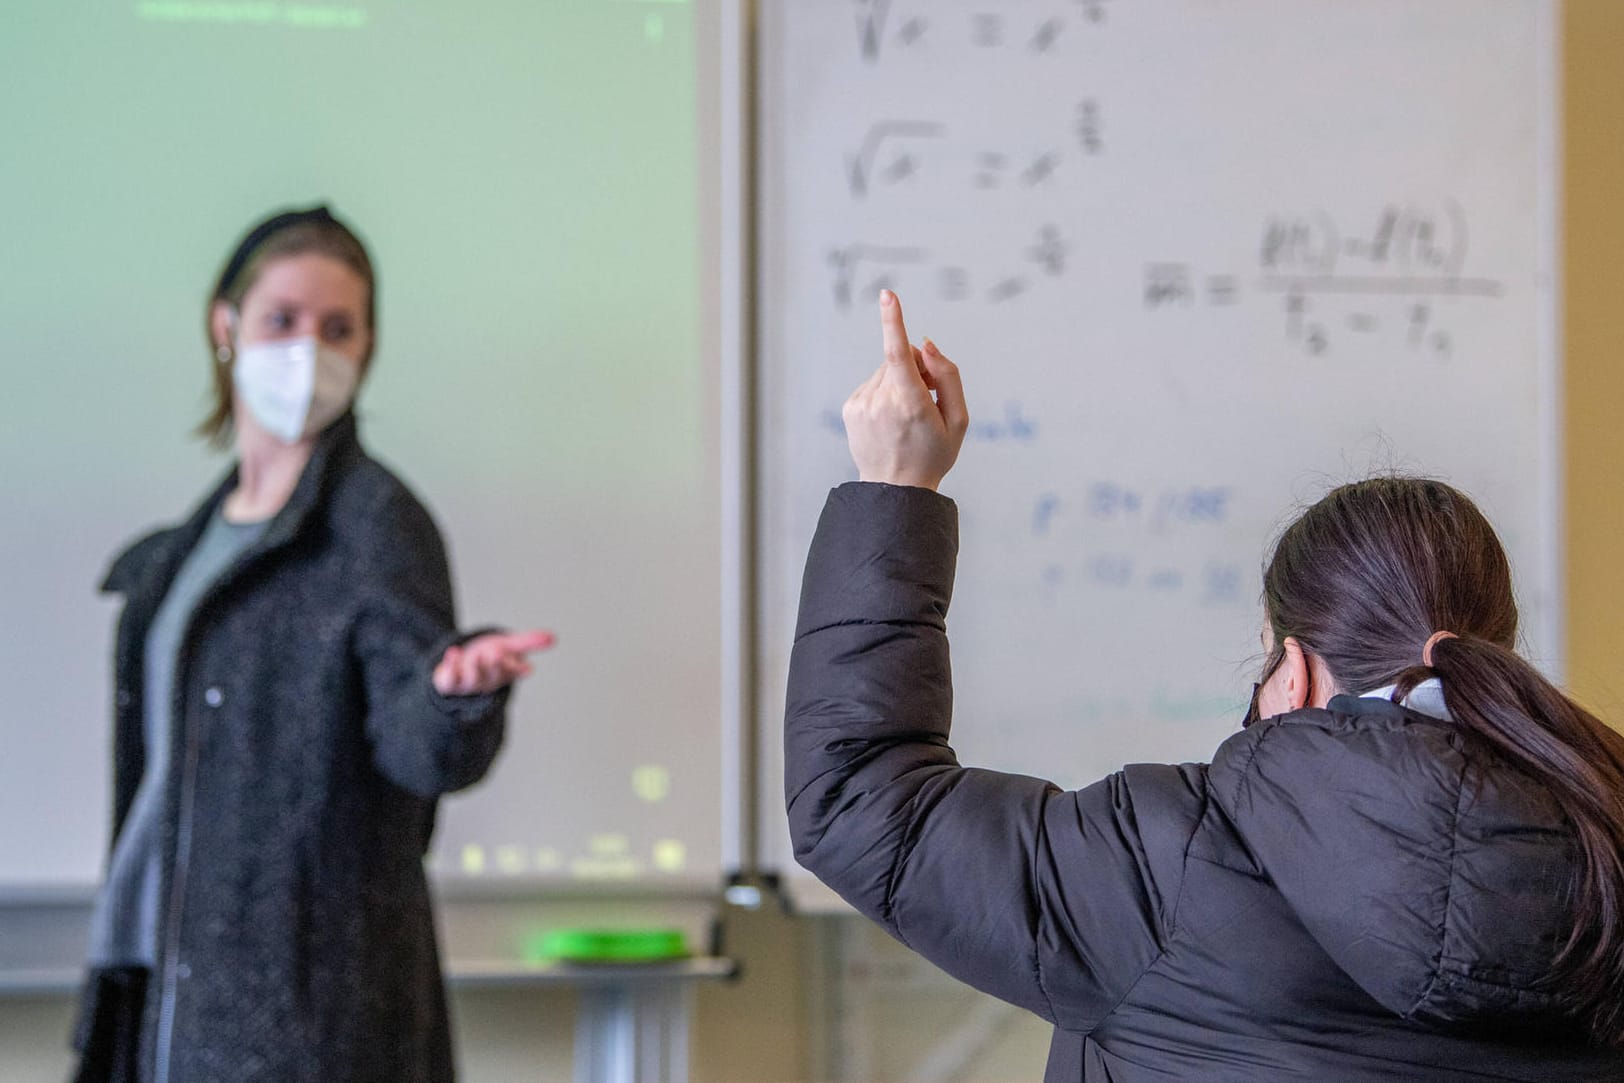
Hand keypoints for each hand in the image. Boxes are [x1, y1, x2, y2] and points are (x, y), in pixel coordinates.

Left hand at [433, 630, 555, 696]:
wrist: (459, 668)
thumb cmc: (488, 656)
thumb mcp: (509, 647)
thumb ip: (528, 642)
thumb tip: (553, 638)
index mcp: (504, 672)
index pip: (513, 671)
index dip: (517, 668)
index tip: (525, 667)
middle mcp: (487, 679)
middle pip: (493, 676)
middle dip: (495, 666)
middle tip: (496, 654)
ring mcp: (468, 682)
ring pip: (472, 679)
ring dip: (474, 668)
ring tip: (477, 656)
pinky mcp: (449, 682)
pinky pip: (448, 680)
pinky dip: (450, 667)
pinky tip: (453, 652)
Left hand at [842, 290, 968, 490]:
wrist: (894, 490)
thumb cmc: (933, 454)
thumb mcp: (959, 420)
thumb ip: (948, 376)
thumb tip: (926, 343)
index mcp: (910, 404)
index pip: (898, 354)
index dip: (894, 322)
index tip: (888, 296)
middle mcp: (881, 401)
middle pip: (900, 359)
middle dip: (916, 368)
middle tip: (927, 398)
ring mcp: (862, 404)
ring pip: (885, 370)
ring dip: (900, 382)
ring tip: (908, 415)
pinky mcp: (851, 407)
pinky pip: (873, 383)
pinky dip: (885, 392)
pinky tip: (891, 419)